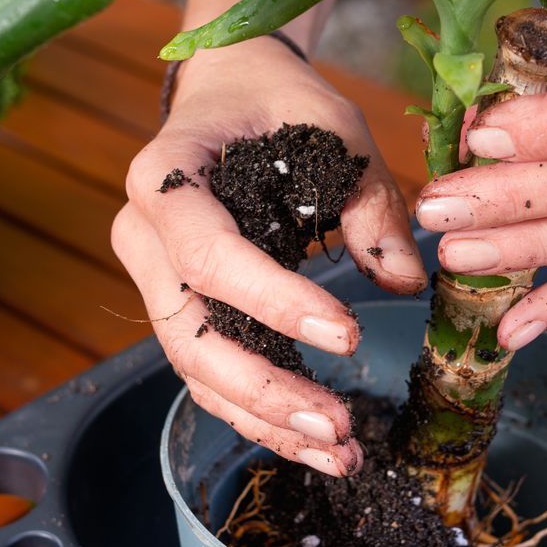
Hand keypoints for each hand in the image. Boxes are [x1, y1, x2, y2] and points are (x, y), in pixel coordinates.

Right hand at [113, 37, 426, 475]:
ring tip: (340, 452)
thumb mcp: (334, 128)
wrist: (229, 93)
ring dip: (266, 420)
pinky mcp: (180, 311)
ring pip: (195, 370)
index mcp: (164, 176)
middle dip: (266, 389)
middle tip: (340, 425)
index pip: (209, 255)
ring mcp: (152, 281)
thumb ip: (369, 202)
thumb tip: (405, 281)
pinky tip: (315, 443)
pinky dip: (260, 415)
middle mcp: (142, 236)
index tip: (348, 334)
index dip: (274, 302)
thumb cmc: (278, 102)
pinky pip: (209, 376)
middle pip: (191, 333)